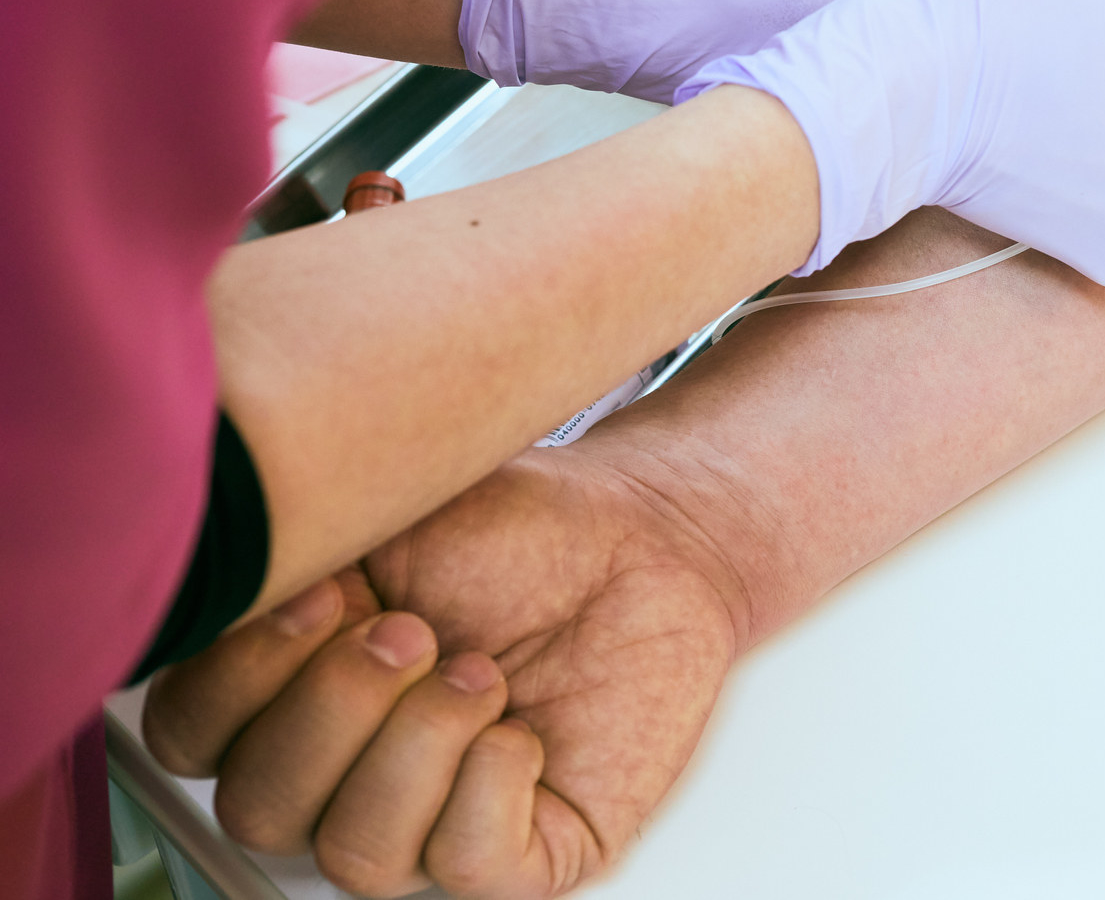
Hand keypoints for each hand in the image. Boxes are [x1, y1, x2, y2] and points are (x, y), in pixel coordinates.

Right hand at [142, 443, 747, 897]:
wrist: (641, 539)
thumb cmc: (514, 530)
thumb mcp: (382, 512)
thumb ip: (293, 547)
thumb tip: (226, 582)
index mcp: (284, 697)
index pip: (191, 739)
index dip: (241, 679)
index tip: (329, 596)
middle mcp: (343, 777)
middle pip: (261, 809)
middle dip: (334, 709)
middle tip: (413, 630)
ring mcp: (428, 824)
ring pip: (358, 853)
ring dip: (417, 745)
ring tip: (481, 671)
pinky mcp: (522, 853)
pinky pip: (467, 865)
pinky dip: (489, 788)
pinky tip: (520, 729)